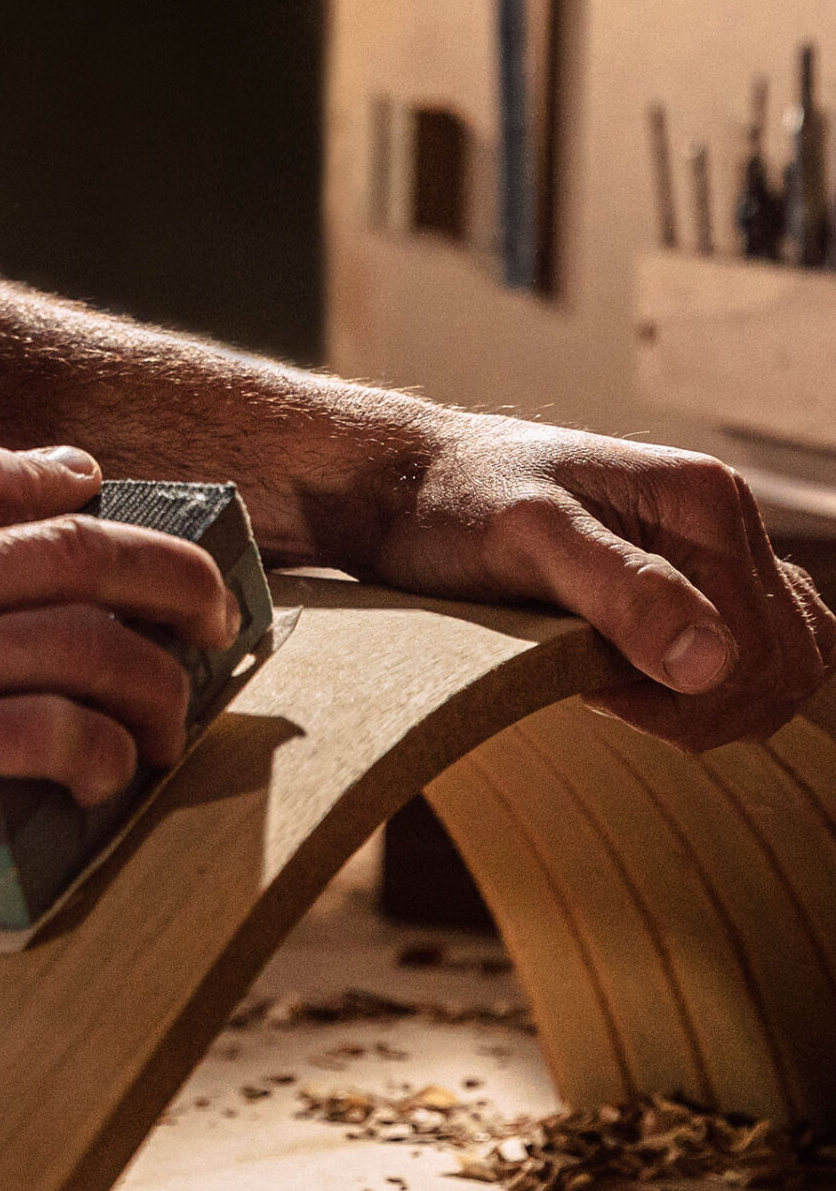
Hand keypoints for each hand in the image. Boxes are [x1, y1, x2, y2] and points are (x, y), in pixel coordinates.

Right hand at [0, 432, 238, 871]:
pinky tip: (110, 781)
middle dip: (166, 569)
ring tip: (177, 719)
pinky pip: (50, 733)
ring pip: (89, 638)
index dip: (52, 474)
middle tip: (212, 603)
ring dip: (157, 680)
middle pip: (74, 542)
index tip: (91, 486)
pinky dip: (102, 755)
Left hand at [365, 417, 835, 748]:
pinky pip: (745, 656)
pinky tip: (628, 679)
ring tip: (607, 682)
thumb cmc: (454, 502)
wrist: (409, 485)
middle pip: (781, 665)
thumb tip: (712, 663)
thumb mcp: (524, 542)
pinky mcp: (688, 579)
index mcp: (706, 500)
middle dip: (702, 705)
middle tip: (600, 691)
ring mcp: (711, 551)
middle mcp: (725, 520)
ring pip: (773, 669)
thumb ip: (619, 593)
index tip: (595, 690)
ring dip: (703, 703)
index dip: (690, 696)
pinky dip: (701, 689)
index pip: (760, 648)